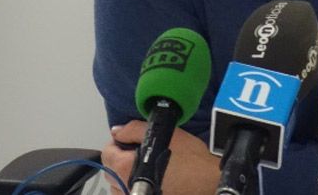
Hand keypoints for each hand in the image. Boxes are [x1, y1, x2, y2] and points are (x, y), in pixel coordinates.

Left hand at [101, 121, 220, 194]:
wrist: (209, 181)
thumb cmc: (189, 157)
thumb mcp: (164, 134)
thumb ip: (134, 129)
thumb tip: (116, 132)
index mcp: (124, 168)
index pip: (107, 152)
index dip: (119, 141)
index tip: (133, 139)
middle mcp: (122, 187)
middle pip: (110, 170)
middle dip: (122, 158)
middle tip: (143, 151)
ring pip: (117, 185)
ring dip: (126, 175)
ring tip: (147, 167)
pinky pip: (127, 194)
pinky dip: (133, 186)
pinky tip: (150, 180)